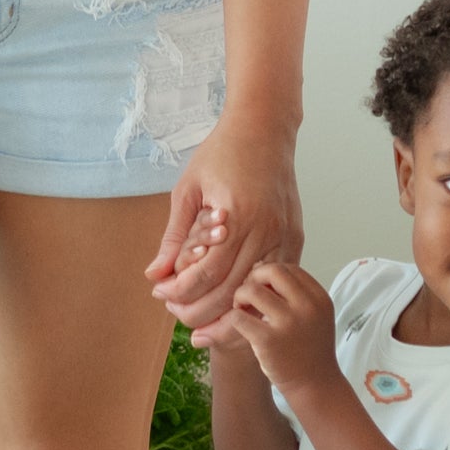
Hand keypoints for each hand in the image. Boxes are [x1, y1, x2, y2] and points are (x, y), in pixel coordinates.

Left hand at [146, 114, 300, 331]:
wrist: (265, 130)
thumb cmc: (223, 153)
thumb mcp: (188, 190)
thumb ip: (174, 237)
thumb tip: (154, 274)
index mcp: (239, 215)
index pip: (207, 273)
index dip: (180, 290)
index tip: (160, 292)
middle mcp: (267, 231)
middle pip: (231, 291)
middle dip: (198, 309)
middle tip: (174, 311)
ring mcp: (286, 237)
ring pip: (255, 294)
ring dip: (225, 314)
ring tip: (199, 319)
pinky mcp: (295, 240)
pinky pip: (272, 283)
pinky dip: (250, 301)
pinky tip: (229, 308)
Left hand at [216, 260, 339, 397]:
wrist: (315, 385)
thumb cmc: (310, 348)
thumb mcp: (315, 315)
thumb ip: (295, 293)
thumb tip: (259, 267)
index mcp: (319, 298)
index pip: (290, 268)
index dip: (271, 274)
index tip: (264, 288)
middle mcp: (307, 307)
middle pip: (272, 271)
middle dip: (254, 278)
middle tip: (249, 293)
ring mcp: (288, 324)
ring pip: (252, 290)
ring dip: (240, 296)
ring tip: (241, 309)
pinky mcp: (268, 341)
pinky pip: (239, 317)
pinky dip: (234, 318)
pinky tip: (240, 325)